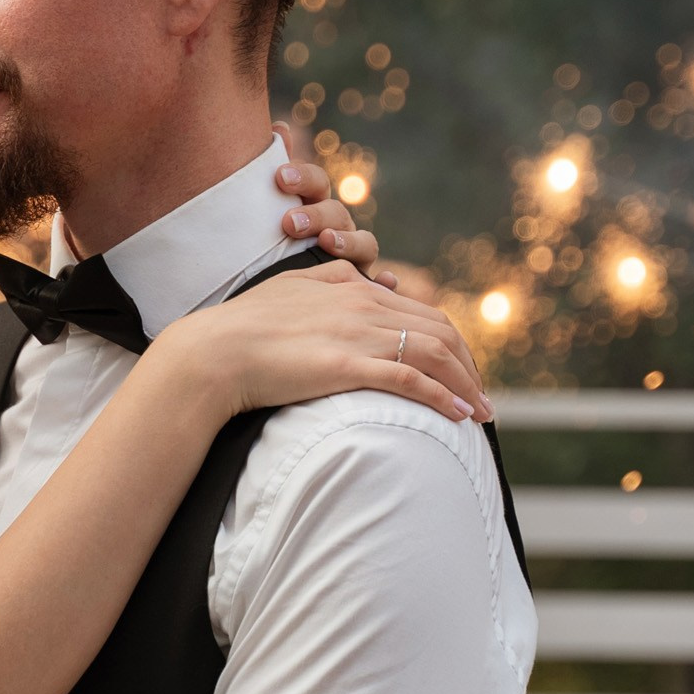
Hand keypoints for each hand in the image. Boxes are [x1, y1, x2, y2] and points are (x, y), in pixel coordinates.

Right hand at [157, 263, 493, 426]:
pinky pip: (411, 379)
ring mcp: (358, 334)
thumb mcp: (291, 288)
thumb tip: (361, 278)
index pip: (421, 312)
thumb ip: (330, 279)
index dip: (450, 342)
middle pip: (440, 331)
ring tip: (481, 414)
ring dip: (466, 385)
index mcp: (352, 288)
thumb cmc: (242, 327)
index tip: (460, 370)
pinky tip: (459, 416)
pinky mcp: (349, 365)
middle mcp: (364, 305)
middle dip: (469, 365)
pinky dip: (442, 397)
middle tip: (480, 396)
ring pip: (435, 354)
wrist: (213, 351)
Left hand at [273, 122, 395, 286]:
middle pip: (337, 213)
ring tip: (327, 242)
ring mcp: (353, 255)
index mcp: (313, 202)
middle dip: (315, 215)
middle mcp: (338, 226)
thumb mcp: (262, 208)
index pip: (316, 182)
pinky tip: (387, 279)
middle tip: (288, 222)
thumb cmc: (264, 241)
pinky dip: (386, 281)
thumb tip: (279, 128)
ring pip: (364, 244)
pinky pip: (378, 284)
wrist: (263, 283)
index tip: (279, 177)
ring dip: (349, 242)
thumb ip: (270, 168)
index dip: (302, 177)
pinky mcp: (359, 284)